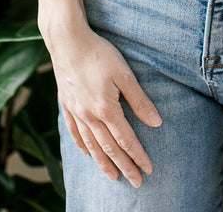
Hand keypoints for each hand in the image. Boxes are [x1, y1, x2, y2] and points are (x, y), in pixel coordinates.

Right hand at [46, 23, 161, 187]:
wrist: (67, 41)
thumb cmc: (99, 53)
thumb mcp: (124, 74)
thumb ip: (139, 100)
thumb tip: (156, 122)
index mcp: (106, 109)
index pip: (126, 140)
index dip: (138, 156)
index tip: (148, 169)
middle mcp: (89, 116)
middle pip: (109, 148)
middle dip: (124, 166)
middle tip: (136, 182)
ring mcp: (76, 111)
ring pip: (91, 145)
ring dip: (103, 162)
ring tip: (113, 176)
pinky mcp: (66, 104)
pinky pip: (74, 131)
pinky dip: (82, 145)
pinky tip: (87, 153)